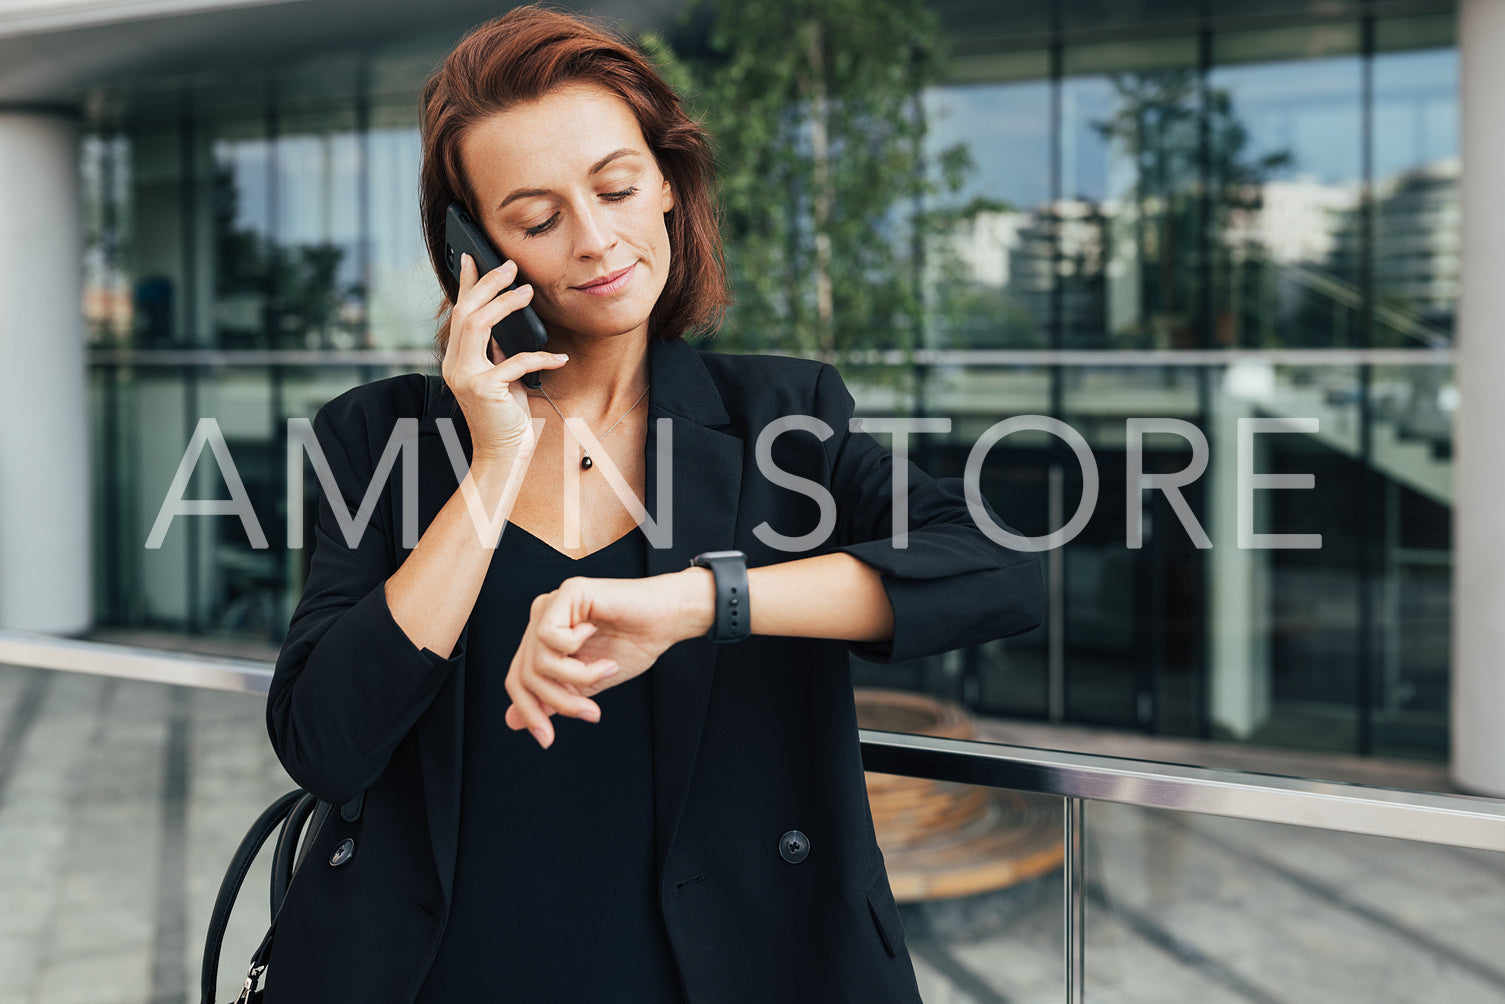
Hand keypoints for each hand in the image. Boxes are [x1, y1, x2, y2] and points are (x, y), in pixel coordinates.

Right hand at [441, 252, 566, 460]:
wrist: (502, 454)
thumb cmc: (505, 417)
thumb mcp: (500, 378)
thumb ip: (496, 353)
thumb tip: (505, 325)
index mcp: (457, 359)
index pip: (459, 313)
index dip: (465, 284)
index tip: (472, 257)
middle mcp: (455, 365)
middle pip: (466, 312)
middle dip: (488, 285)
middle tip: (511, 267)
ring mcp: (465, 377)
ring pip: (477, 325)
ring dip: (504, 305)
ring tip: (527, 293)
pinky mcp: (484, 390)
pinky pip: (513, 362)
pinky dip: (539, 357)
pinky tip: (559, 357)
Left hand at [504, 569, 713, 746]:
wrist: (668, 619)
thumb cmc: (634, 643)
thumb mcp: (589, 681)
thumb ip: (554, 697)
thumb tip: (511, 722)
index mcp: (544, 637)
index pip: (518, 679)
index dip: (528, 711)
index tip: (547, 740)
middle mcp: (543, 618)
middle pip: (525, 674)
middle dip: (558, 701)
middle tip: (590, 711)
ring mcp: (553, 603)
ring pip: (538, 660)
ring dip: (577, 677)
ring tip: (606, 670)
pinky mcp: (567, 593)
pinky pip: (550, 636)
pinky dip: (577, 651)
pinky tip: (597, 636)